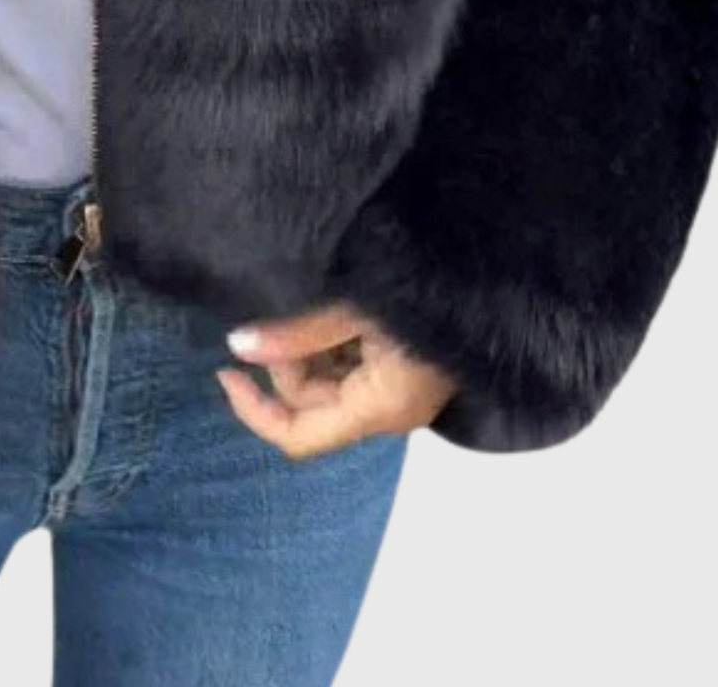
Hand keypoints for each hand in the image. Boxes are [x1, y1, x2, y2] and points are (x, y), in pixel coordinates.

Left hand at [216, 304, 457, 458]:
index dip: (255, 411)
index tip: (224, 372)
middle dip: (287, 361)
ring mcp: (397, 394)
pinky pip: (352, 369)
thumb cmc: (424, 296)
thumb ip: (295, 334)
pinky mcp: (404, 372)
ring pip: (328, 383)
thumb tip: (238, 346)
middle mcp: (386, 413)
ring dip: (310, 348)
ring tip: (325, 304)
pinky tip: (340, 309)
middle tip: (291, 311)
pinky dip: (332, 343)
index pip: (299, 436)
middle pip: (311, 404)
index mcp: (377, 409)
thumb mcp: (354, 310)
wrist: (492, 282)